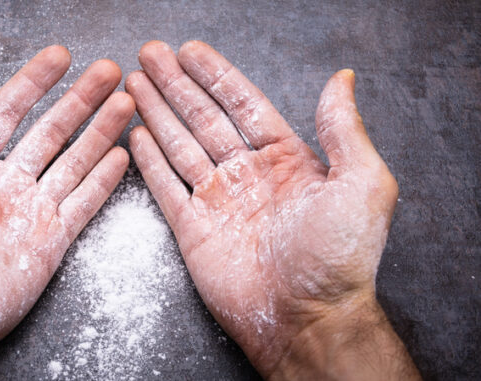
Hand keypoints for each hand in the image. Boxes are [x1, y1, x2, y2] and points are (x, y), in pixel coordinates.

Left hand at [0, 46, 132, 379]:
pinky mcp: (50, 243)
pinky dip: (103, 181)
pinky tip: (120, 156)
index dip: (34, 82)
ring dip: (100, 132)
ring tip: (124, 102)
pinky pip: (83, 204)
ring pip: (74, 162)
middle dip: (80, 100)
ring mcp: (30, 213)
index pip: (8, 112)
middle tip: (108, 72)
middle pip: (51, 131)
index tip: (59, 58)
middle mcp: (4, 185)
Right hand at [127, 41, 418, 378]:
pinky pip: (166, 188)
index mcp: (286, 159)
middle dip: (175, 86)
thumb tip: (341, 79)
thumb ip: (343, 129)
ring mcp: (218, 201)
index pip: (241, 104)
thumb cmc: (339, 257)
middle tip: (149, 56)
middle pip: (202, 118)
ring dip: (157, 113)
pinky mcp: (193, 230)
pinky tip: (136, 135)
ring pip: (180, 145)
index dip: (214, 75)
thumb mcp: (361, 183)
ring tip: (134, 84)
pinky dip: (150, 162)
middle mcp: (248, 174)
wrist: (307, 318)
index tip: (189, 51)